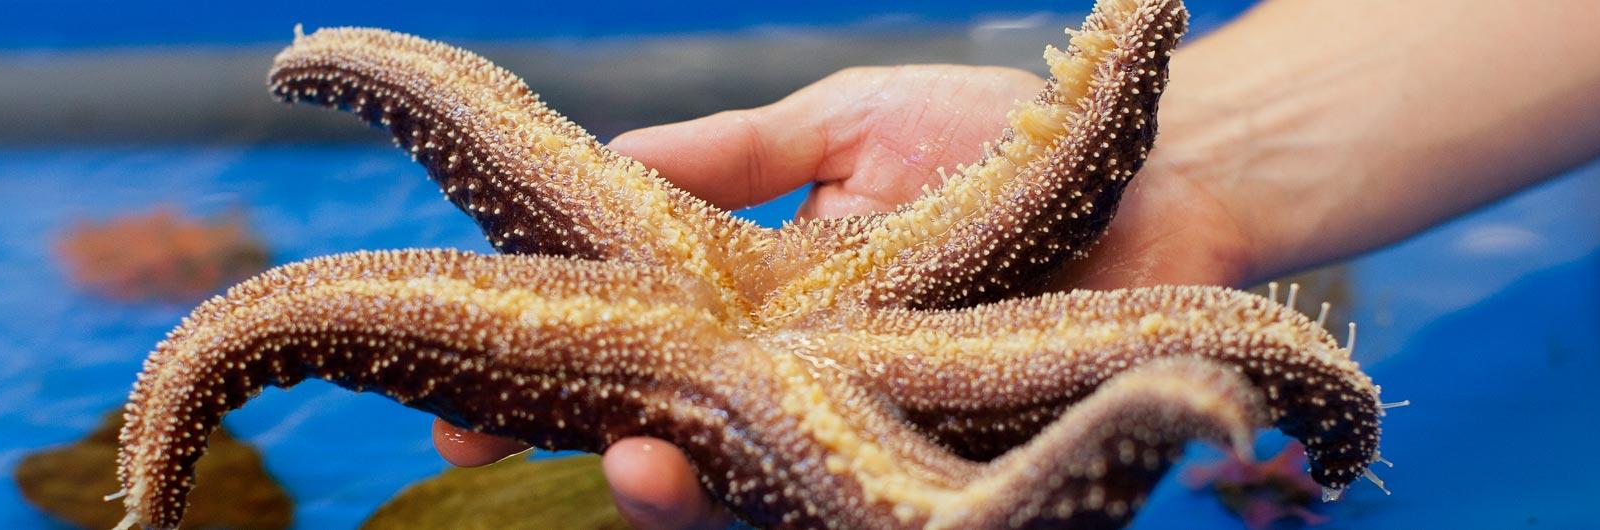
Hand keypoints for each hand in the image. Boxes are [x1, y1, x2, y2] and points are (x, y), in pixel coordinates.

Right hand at [430, 64, 1257, 528]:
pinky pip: (864, 516)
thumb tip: (602, 158)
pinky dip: (808, 516)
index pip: (625, 370)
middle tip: (487, 452)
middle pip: (667, 453)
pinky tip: (738, 490)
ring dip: (680, 503)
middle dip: (578, 460)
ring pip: (749, 502)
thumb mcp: (840, 127)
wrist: (1153, 168)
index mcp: (758, 318)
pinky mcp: (950, 471)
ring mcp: (873, 438)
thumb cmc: (995, 139)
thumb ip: (730, 156)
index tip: (446, 405)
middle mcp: (802, 393)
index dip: (534, 391)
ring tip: (636, 472)